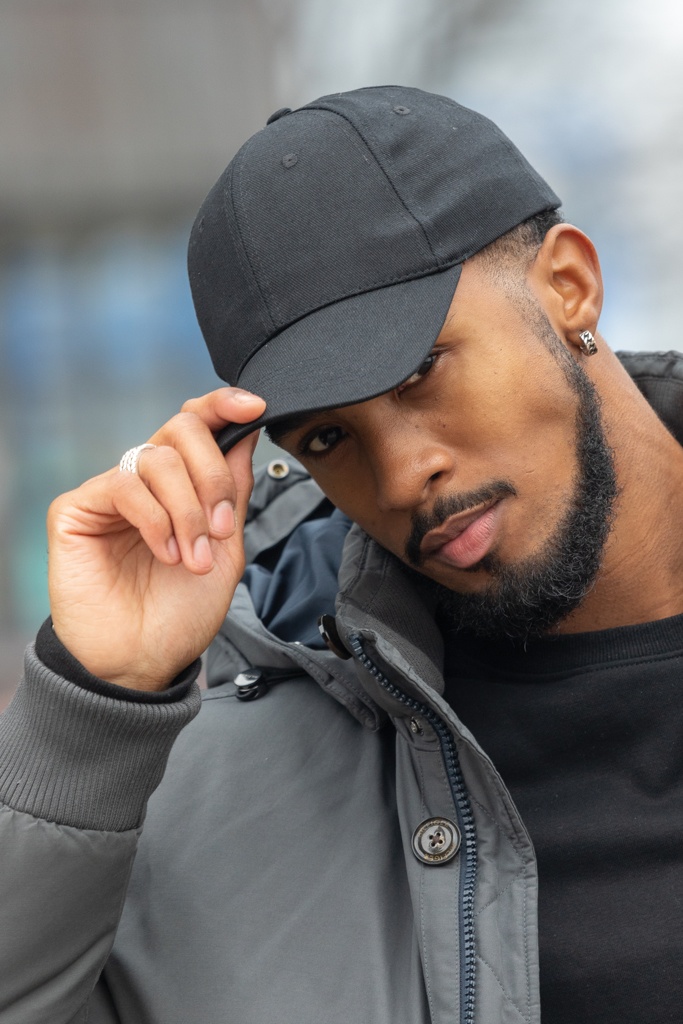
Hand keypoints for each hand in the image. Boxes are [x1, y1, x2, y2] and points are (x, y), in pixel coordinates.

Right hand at [47, 388, 265, 690]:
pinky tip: (166, 552)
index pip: (197, 425)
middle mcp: (145, 481)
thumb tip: (248, 431)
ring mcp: (110, 493)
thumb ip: (235, 489)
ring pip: (158, 458)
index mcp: (181, 485)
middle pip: (181, 428)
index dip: (224, 406)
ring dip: (188, 509)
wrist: (145, 660)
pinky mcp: (76, 509)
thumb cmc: (182, 611)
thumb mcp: (226, 547)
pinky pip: (125, 485)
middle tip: (222, 527)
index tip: (256, 407)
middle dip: (213, 474)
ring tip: (192, 557)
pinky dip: (156, 518)